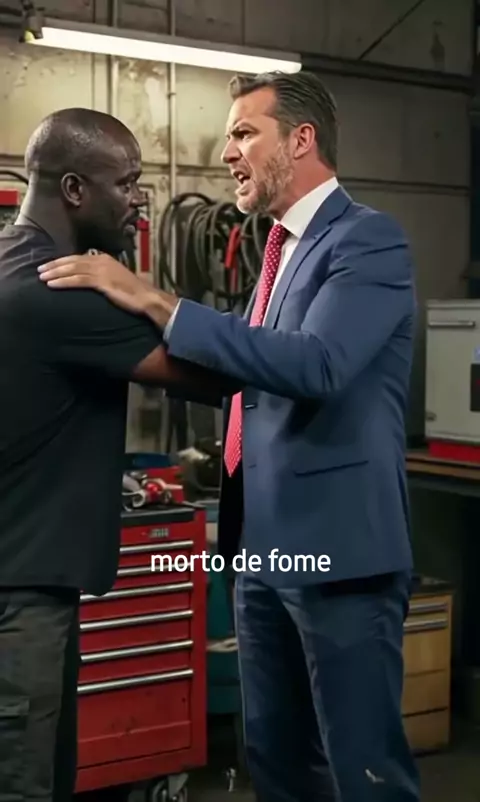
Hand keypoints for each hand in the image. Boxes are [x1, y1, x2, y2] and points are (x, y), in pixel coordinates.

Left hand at [38, 253, 177, 323]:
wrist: (147, 298)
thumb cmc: (133, 293)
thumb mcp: (115, 280)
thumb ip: (102, 277)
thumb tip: (91, 282)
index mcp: (104, 259)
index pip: (78, 258)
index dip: (62, 262)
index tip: (49, 266)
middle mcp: (101, 261)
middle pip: (72, 261)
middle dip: (54, 265)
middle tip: (40, 269)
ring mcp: (102, 270)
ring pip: (73, 269)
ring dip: (55, 273)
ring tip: (42, 277)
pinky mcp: (102, 282)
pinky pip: (78, 280)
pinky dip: (64, 282)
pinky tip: (52, 284)